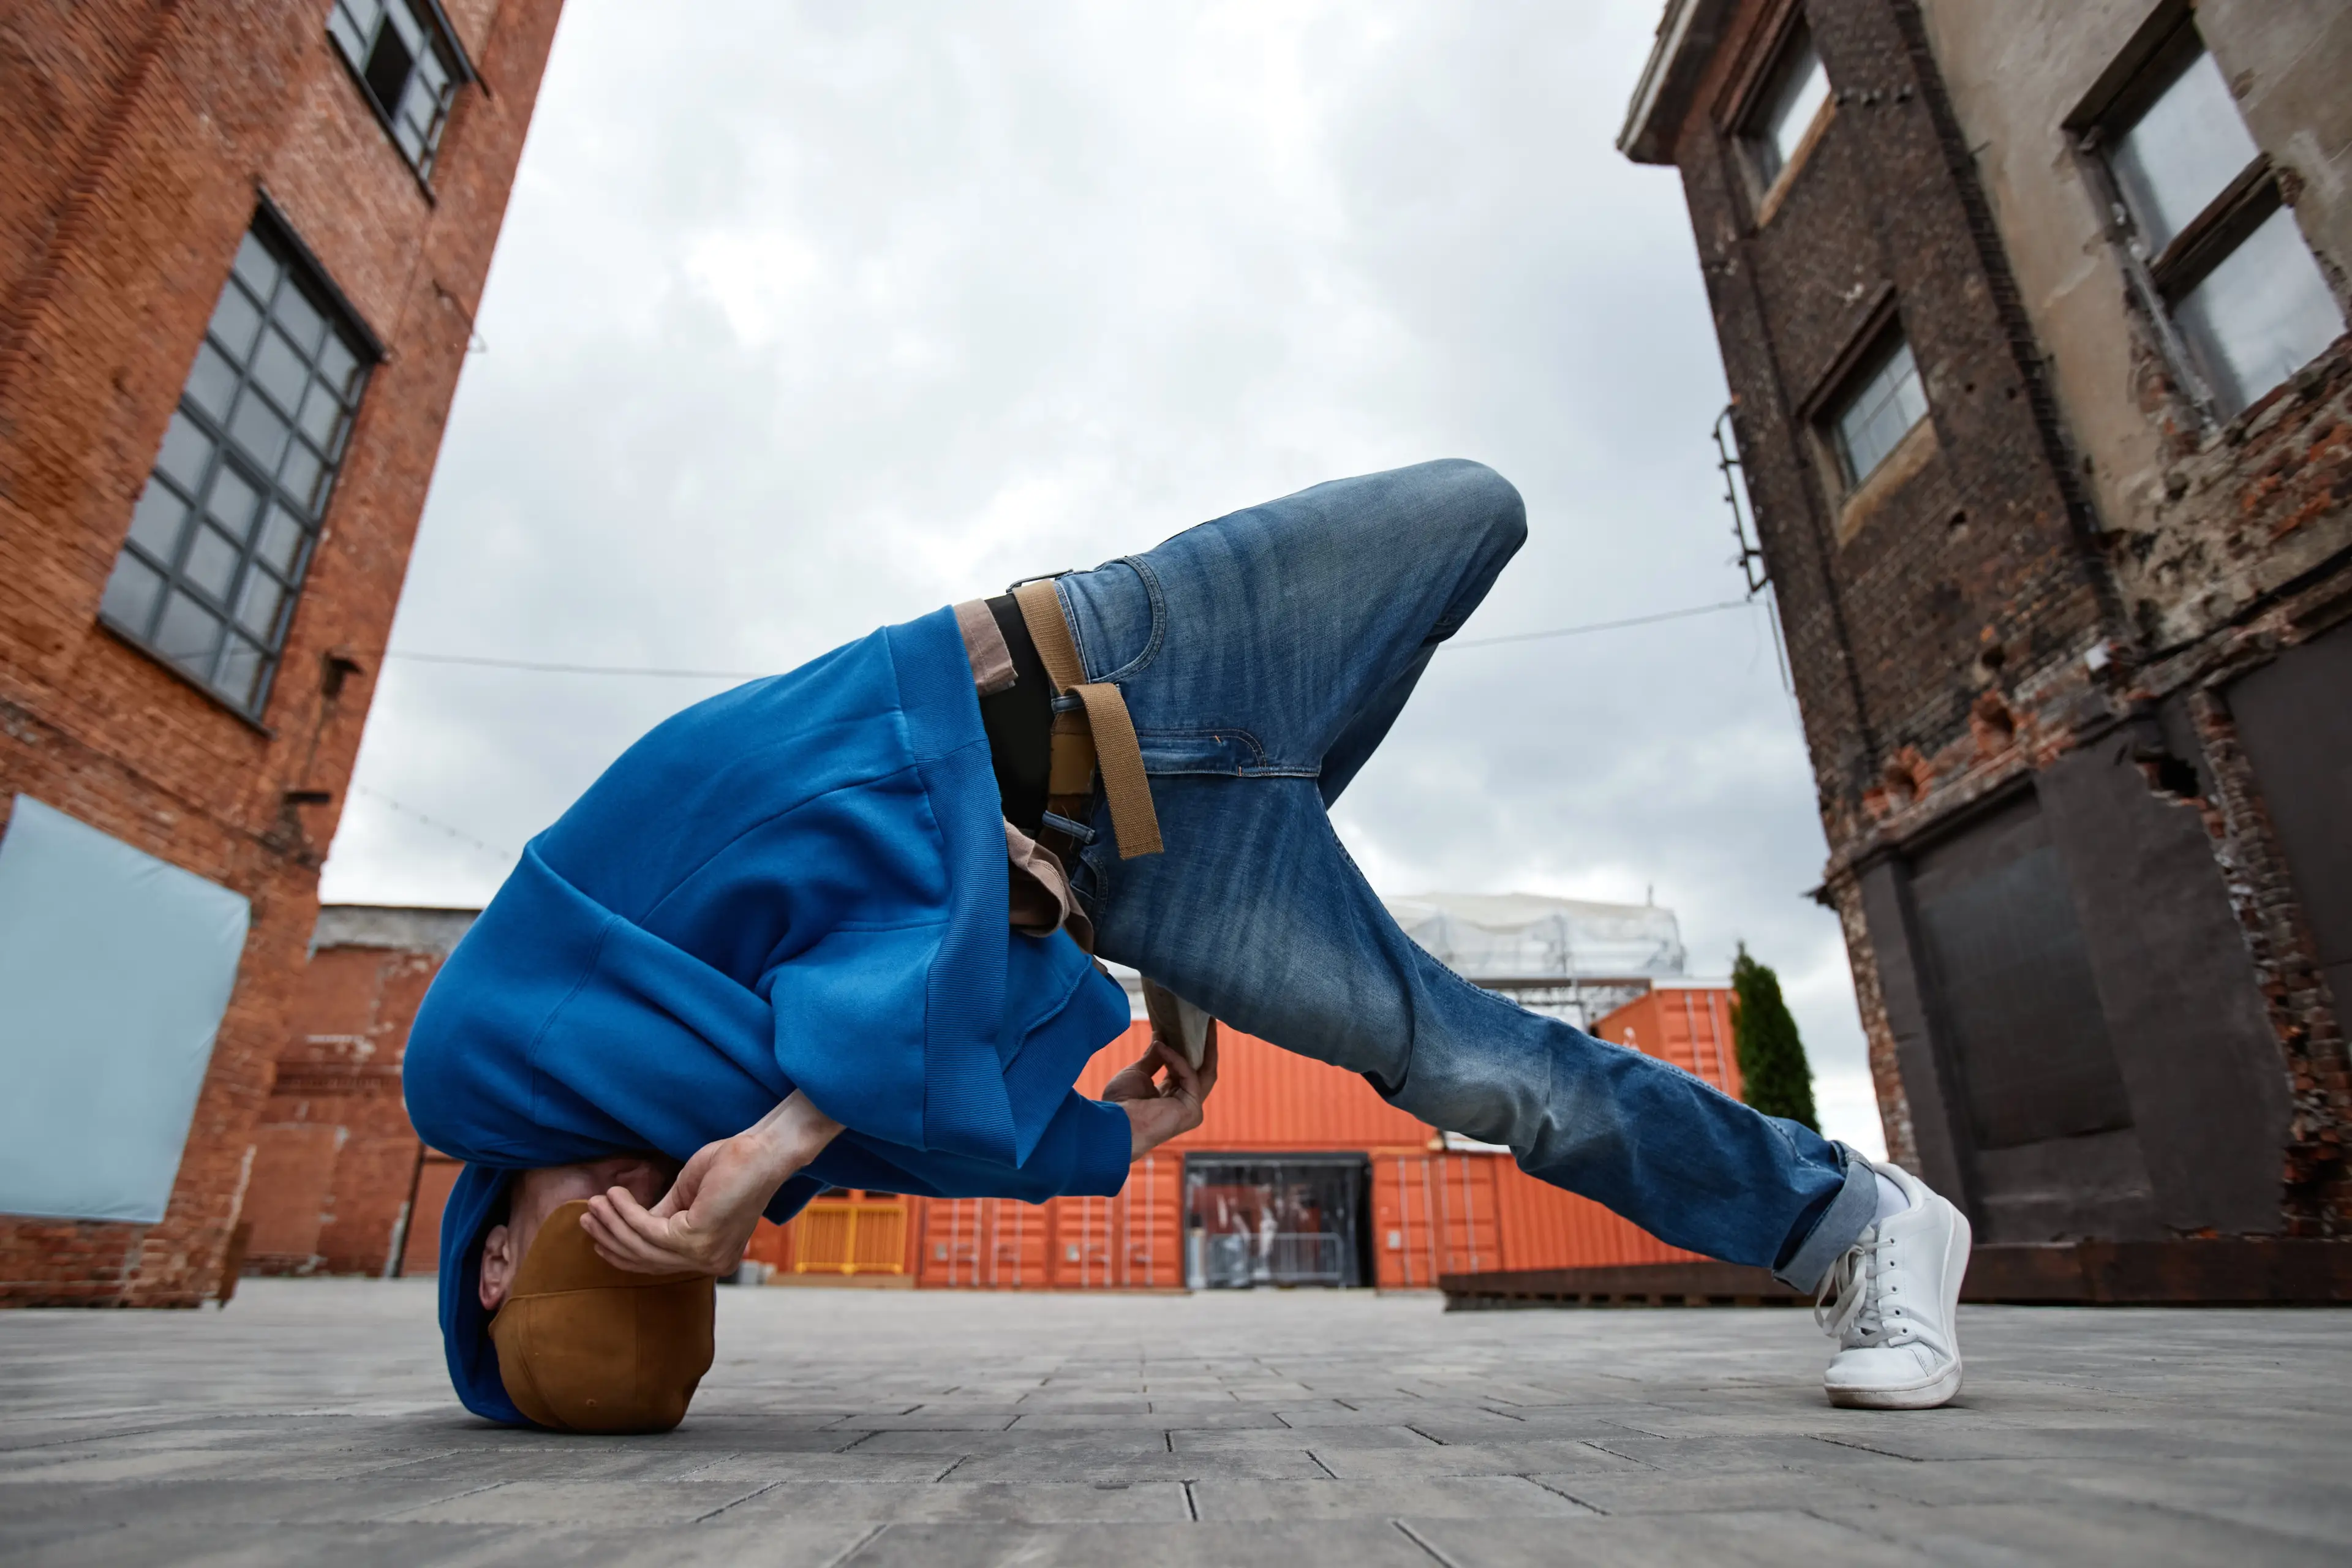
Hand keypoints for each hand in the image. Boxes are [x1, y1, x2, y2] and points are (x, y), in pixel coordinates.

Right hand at [580, 1091, 841, 1275]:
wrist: (762, 1148)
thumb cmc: (731, 1165)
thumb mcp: (687, 1197)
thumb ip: (661, 1218)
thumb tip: (627, 1228)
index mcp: (710, 1257)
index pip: (656, 1263)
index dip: (621, 1250)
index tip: (595, 1233)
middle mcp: (710, 1263)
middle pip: (644, 1259)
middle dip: (610, 1238)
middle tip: (585, 1218)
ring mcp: (704, 1255)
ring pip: (642, 1245)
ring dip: (612, 1224)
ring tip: (595, 1204)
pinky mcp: (697, 1238)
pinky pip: (648, 1229)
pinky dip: (626, 1212)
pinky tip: (614, 1196)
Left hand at [1103, 1026, 1217, 1158]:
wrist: (1115, 1123)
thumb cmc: (1121, 1103)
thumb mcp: (1138, 1073)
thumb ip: (1153, 1058)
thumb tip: (1160, 1038)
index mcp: (1169, 1097)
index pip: (1184, 1069)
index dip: (1184, 1047)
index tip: (1181, 1026)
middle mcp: (1182, 1103)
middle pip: (1202, 1069)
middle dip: (1207, 1045)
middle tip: (1209, 1021)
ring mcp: (1190, 1108)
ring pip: (1206, 1072)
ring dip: (1207, 1046)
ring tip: (1208, 1023)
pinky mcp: (1192, 1110)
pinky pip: (1189, 1076)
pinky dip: (1176, 1060)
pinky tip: (1162, 1047)